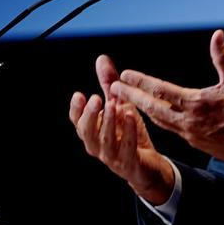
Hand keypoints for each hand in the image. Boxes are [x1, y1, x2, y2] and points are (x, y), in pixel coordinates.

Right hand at [69, 54, 175, 203]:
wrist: (147, 165)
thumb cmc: (129, 134)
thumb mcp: (119, 106)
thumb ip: (109, 85)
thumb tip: (101, 59)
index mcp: (92, 132)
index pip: (77, 121)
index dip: (76, 110)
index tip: (79, 94)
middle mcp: (97, 145)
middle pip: (87, 132)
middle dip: (90, 115)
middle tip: (95, 98)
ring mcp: (111, 157)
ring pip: (104, 141)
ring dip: (108, 122)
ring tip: (114, 105)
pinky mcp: (127, 164)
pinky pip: (126, 148)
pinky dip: (129, 132)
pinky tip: (131, 116)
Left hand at [110, 30, 223, 163]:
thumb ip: (222, 57)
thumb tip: (216, 34)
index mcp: (196, 103)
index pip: (161, 90)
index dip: (141, 82)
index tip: (125, 75)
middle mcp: (187, 120)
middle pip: (152, 107)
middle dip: (131, 97)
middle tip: (114, 88)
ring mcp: (188, 133)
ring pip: (158, 119)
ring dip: (141, 109)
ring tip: (126, 100)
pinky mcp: (193, 141)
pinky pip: (168, 128)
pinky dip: (156, 119)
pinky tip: (151, 114)